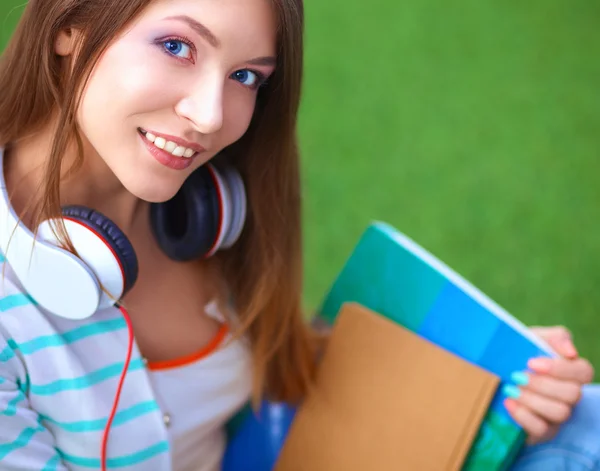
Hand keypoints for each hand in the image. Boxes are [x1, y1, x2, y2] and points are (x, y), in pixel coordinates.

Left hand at [502, 326, 593, 444]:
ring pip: (560, 412)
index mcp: (570, 372)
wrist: (491, 374)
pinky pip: (541, 429)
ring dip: (532, 400)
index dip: (560, 368)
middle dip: (542, 384)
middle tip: (516, 375)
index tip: (531, 362)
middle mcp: (569, 395)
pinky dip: (523, 415)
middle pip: (573, 394)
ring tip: (510, 389)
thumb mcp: (531, 338)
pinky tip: (507, 403)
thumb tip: (571, 352)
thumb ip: (554, 337)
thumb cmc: (517, 353)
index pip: (584, 371)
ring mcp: (557, 416)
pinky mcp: (542, 431)